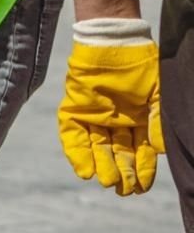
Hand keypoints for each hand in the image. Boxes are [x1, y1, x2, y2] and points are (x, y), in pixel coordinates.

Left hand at [58, 18, 162, 195]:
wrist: (113, 42)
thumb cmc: (141, 65)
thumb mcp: (158, 93)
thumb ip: (158, 120)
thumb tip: (158, 150)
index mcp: (138, 121)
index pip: (140, 151)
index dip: (141, 169)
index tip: (142, 186)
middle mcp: (116, 123)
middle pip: (119, 153)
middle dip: (122, 172)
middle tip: (123, 190)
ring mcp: (94, 119)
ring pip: (98, 149)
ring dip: (103, 166)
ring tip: (108, 182)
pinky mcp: (75, 113)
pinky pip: (74, 138)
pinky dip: (79, 155)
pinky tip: (86, 171)